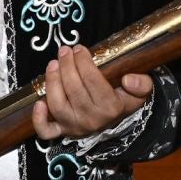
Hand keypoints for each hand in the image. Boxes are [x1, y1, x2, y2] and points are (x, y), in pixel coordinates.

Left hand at [32, 44, 150, 140]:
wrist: (115, 119)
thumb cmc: (123, 98)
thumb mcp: (139, 90)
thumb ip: (142, 84)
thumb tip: (129, 79)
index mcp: (111, 107)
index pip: (93, 82)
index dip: (84, 63)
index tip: (79, 48)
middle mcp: (92, 119)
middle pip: (73, 90)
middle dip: (67, 66)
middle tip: (64, 50)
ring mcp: (75, 126)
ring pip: (57, 104)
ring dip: (52, 81)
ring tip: (53, 64)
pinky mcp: (62, 130)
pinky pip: (46, 130)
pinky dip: (39, 119)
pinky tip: (38, 103)